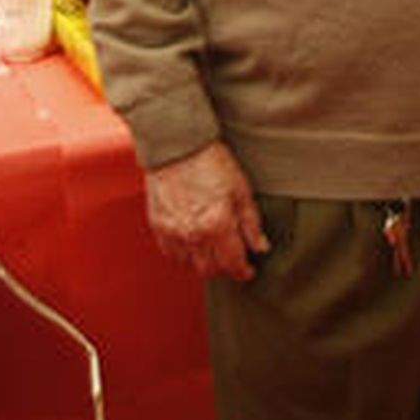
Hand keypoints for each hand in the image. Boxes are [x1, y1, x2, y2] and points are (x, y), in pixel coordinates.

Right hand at [144, 141, 268, 280]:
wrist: (178, 147)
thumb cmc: (213, 163)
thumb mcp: (242, 190)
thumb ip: (251, 223)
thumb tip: (261, 247)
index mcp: (217, 225)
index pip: (232, 263)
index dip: (243, 271)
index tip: (249, 271)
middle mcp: (193, 235)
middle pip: (209, 270)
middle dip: (224, 270)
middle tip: (233, 261)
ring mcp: (172, 233)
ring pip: (189, 265)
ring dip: (203, 264)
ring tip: (215, 252)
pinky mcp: (158, 227)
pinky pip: (171, 254)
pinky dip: (184, 255)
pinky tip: (193, 245)